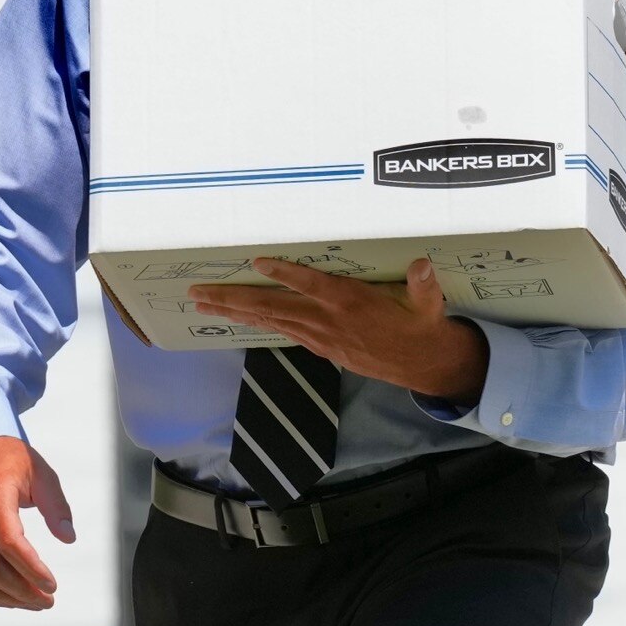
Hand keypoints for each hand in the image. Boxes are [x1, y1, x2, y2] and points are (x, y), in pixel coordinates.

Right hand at [0, 435, 74, 610]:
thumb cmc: (11, 460)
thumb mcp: (41, 472)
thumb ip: (56, 505)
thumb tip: (69, 538)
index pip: (9, 542)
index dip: (32, 569)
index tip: (53, 584)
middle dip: (22, 590)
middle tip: (48, 600)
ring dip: (5, 597)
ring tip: (33, 603)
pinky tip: (9, 599)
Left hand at [190, 257, 488, 404]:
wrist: (420, 364)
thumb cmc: (421, 325)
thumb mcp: (428, 304)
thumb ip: (423, 284)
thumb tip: (422, 264)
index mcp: (349, 303)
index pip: (310, 284)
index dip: (284, 272)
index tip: (256, 261)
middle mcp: (327, 320)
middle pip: (272, 306)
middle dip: (233, 298)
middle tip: (198, 292)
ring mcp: (319, 336)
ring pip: (269, 320)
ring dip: (234, 311)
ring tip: (202, 303)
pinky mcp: (319, 346)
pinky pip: (280, 331)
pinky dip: (255, 323)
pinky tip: (237, 317)